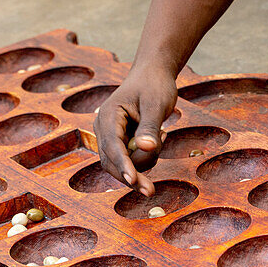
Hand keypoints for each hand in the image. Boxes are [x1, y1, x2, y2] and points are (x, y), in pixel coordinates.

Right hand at [94, 65, 177, 196]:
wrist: (153, 75)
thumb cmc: (154, 85)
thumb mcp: (156, 104)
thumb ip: (149, 127)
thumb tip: (145, 148)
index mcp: (108, 115)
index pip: (112, 146)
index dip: (123, 164)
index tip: (133, 180)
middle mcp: (103, 128)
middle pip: (112, 162)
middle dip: (132, 175)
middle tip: (151, 191)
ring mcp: (110, 137)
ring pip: (122, 164)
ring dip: (144, 162)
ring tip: (163, 134)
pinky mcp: (120, 143)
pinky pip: (131, 160)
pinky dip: (146, 157)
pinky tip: (160, 136)